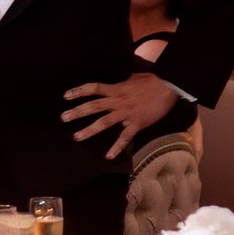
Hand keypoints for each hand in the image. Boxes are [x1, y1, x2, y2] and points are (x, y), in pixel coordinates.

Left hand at [63, 72, 180, 161]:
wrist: (169, 86)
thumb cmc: (153, 80)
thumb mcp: (134, 77)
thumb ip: (122, 83)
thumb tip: (117, 83)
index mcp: (117, 89)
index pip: (94, 88)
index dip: (79, 91)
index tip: (66, 96)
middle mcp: (118, 101)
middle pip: (94, 106)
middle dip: (77, 112)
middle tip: (64, 118)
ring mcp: (127, 113)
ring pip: (104, 122)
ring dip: (89, 130)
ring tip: (76, 137)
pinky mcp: (137, 124)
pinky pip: (125, 137)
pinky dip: (116, 147)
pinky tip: (108, 156)